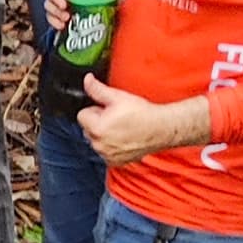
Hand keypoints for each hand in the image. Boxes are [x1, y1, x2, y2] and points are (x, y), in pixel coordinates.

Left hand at [77, 74, 194, 166]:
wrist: (161, 129)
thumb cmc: (142, 114)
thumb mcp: (118, 97)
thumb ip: (97, 89)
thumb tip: (86, 80)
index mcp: (96, 129)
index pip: (82, 115)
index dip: (95, 109)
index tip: (108, 109)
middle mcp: (99, 145)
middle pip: (88, 129)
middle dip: (98, 122)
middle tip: (116, 117)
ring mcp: (107, 155)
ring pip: (96, 141)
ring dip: (104, 134)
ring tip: (122, 127)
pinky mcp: (115, 162)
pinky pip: (105, 152)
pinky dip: (111, 146)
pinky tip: (124, 138)